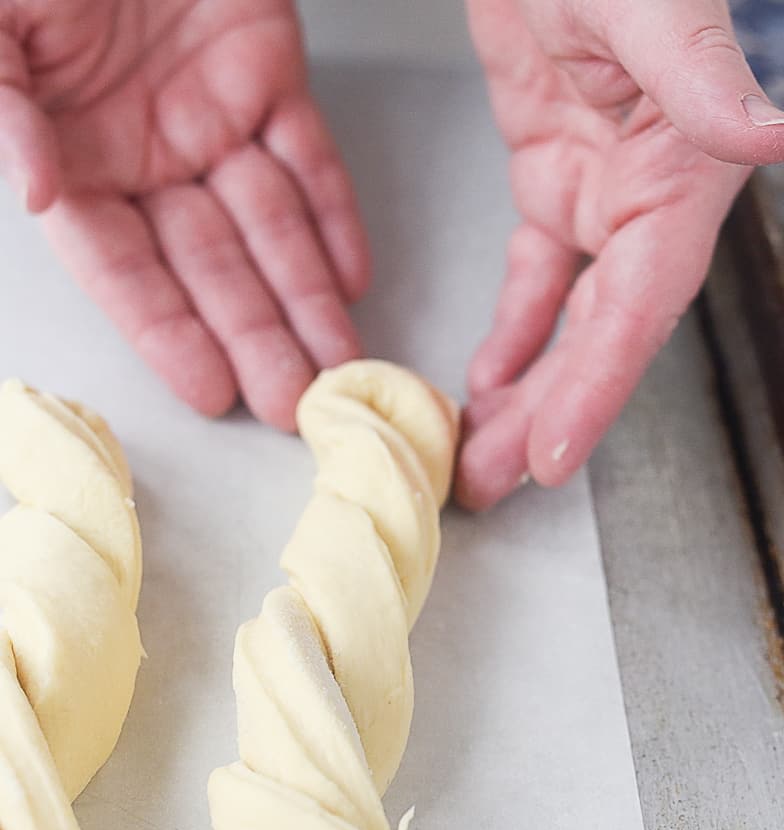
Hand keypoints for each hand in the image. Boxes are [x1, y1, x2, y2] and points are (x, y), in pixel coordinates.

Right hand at [0, 0, 369, 425]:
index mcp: (74, 158)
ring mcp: (209, 117)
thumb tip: (38, 197)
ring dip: (305, 297)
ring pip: (268, 227)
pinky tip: (353, 275)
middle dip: (254, 337)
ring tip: (341, 364)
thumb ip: (1, 112)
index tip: (210, 391)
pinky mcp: (266, 71)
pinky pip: (309, 156)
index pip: (125, 269)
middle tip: (295, 405)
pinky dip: (334, 214)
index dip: (167, 332)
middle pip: (210, 267)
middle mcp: (146, 155)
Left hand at [456, 0, 783, 508]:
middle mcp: (645, 200)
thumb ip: (700, 71)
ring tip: (480, 457)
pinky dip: (513, 331)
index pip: (638, 307)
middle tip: (490, 482)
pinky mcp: (555, 175)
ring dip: (525, 391)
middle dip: (546, 416)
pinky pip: (536, 275)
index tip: (555, 457)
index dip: (598, 389)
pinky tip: (488, 379)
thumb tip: (766, 131)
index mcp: (678, 176)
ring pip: (564, 320)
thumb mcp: (651, 2)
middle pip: (597, 337)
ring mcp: (599, 194)